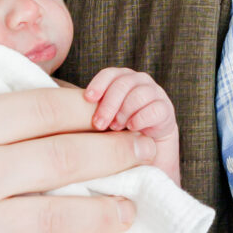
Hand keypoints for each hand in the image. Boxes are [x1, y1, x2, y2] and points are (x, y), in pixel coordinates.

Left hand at [82, 67, 179, 187]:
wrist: (144, 158)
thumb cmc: (116, 139)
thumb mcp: (99, 123)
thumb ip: (89, 112)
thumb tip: (66, 109)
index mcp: (120, 81)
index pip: (109, 74)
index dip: (99, 84)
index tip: (88, 99)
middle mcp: (138, 83)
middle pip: (122, 83)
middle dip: (109, 104)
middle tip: (100, 124)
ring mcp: (154, 95)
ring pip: (139, 93)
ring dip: (125, 112)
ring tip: (117, 128)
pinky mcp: (166, 111)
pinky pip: (155, 108)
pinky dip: (141, 119)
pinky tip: (133, 129)